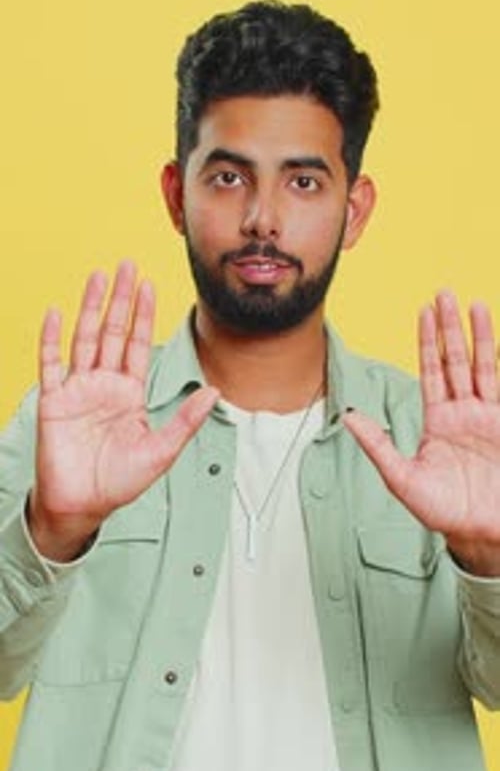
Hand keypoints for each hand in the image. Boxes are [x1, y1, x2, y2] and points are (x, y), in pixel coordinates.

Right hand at [29, 261, 217, 560]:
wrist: (83, 506)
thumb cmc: (120, 482)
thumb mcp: (161, 451)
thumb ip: (186, 421)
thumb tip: (215, 392)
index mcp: (130, 393)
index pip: (139, 345)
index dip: (145, 315)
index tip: (150, 285)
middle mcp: (104, 385)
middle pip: (114, 332)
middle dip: (122, 299)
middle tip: (127, 264)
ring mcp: (78, 390)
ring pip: (84, 338)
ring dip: (91, 307)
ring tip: (98, 277)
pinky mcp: (54, 401)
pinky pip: (51, 363)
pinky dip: (51, 338)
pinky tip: (56, 312)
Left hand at [343, 291, 499, 576]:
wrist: (482, 533)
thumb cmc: (443, 511)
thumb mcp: (402, 479)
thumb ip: (378, 445)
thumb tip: (346, 416)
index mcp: (437, 421)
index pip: (431, 371)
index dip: (427, 341)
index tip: (423, 311)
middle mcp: (463, 413)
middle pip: (455, 360)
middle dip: (449, 328)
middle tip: (444, 292)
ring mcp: (488, 417)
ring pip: (482, 366)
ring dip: (478, 336)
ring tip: (474, 304)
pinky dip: (496, 361)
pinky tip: (493, 339)